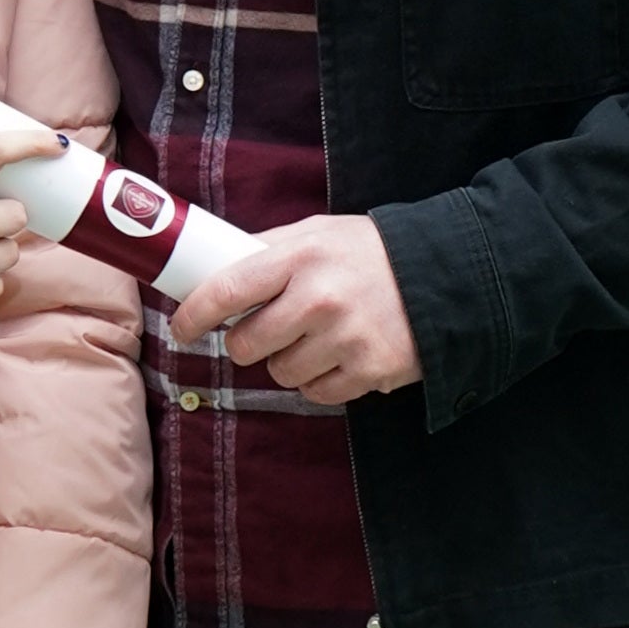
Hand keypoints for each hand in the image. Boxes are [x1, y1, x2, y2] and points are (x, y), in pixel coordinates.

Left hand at [169, 214, 420, 405]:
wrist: (447, 276)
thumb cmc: (372, 254)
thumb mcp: (320, 234)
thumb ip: (269, 250)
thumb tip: (212, 269)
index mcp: (301, 256)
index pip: (227, 289)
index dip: (194, 315)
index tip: (181, 329)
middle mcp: (320, 298)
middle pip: (247, 345)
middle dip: (249, 344)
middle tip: (270, 331)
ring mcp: (345, 338)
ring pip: (281, 373)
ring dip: (289, 363)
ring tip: (317, 339)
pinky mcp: (369, 371)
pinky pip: (317, 394)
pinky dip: (321, 381)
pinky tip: (341, 356)